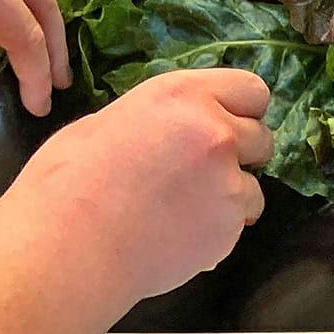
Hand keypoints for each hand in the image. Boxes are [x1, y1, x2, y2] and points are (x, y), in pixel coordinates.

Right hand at [0, 71, 273, 325]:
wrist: (71, 244)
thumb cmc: (70, 182)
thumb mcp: (108, 124)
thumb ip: (158, 121)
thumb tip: (170, 128)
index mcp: (181, 95)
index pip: (251, 89)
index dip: (242, 111)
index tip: (225, 126)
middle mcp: (214, 132)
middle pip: (263, 138)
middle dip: (240, 155)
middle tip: (201, 172)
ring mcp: (227, 181)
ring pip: (255, 188)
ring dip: (230, 199)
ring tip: (183, 210)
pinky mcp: (230, 226)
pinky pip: (238, 225)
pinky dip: (217, 231)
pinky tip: (177, 234)